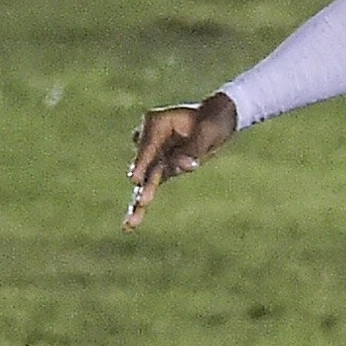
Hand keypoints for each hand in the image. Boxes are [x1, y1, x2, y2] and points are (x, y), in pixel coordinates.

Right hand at [124, 91, 237, 228]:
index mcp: (156, 123)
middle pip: (144, 166)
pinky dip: (141, 204)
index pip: (148, 147)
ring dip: (138, 202)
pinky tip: (129, 225)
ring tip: (130, 224)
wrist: (216, 120)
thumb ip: (194, 149)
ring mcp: (153, 155)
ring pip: (145, 181)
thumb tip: (186, 166)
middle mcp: (149, 139)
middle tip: (141, 202)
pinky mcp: (161, 169)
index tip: (135, 179)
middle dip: (142, 186)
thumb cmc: (212, 121)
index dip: (142, 162)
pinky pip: (151, 186)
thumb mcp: (207, 132)